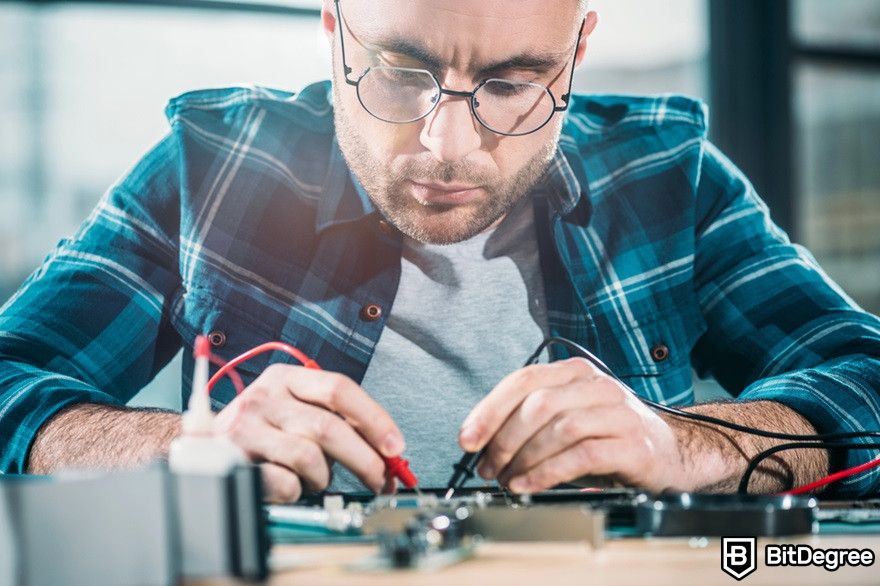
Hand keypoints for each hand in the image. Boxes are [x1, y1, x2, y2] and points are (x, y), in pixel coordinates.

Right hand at [213, 364, 404, 501]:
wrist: (201, 448)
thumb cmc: (260, 430)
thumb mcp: (292, 409)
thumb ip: (333, 420)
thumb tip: (386, 448)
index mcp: (285, 377)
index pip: (339, 389)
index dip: (374, 418)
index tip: (395, 446)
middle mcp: (263, 397)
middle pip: (329, 427)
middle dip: (365, 460)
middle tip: (382, 481)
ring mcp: (245, 428)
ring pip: (309, 458)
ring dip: (323, 477)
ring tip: (316, 479)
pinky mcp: (234, 461)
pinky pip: (285, 483)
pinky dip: (297, 490)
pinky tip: (289, 485)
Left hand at [459, 358, 686, 492]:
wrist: (669, 453)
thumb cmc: (608, 438)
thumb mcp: (567, 418)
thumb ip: (530, 421)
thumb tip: (481, 442)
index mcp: (575, 373)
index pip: (523, 380)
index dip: (489, 410)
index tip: (467, 439)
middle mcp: (597, 386)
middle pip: (537, 405)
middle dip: (503, 440)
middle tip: (487, 467)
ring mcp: (618, 413)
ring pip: (558, 429)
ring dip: (523, 459)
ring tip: (507, 480)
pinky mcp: (632, 444)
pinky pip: (581, 456)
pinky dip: (547, 473)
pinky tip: (530, 485)